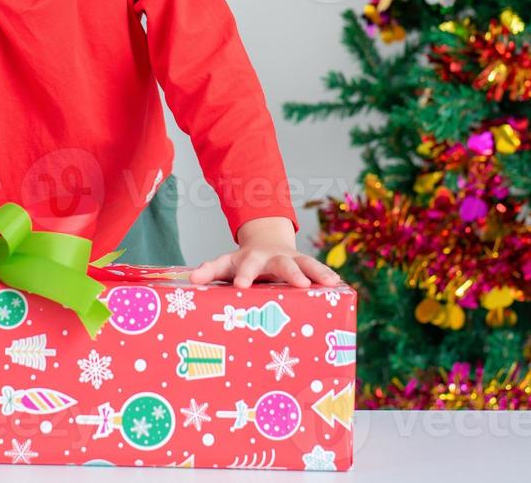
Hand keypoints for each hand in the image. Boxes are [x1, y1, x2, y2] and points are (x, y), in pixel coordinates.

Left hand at [186, 216, 341, 288]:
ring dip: (317, 273)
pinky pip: (319, 270)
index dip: (245, 275)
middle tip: (299, 285)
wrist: (267, 243)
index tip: (242, 287)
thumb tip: (191, 278)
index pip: (246, 266)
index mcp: (251, 259)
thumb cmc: (244, 262)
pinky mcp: (306, 265)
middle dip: (291, 274)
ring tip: (329, 283)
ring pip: (306, 263)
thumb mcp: (226, 264)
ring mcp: (292, 259)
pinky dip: (328, 275)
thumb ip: (210, 270)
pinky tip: (339, 285)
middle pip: (282, 264)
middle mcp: (273, 257)